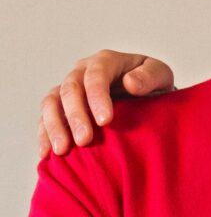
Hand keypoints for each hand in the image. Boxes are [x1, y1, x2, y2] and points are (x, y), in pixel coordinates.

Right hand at [39, 49, 174, 157]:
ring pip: (52, 103)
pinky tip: (46, 154)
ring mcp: (69, 89)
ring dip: (55, 126)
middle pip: (71, 89)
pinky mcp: (61, 107)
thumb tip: (130, 83)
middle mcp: (82, 72)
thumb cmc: (153, 84)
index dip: (97, 97)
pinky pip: (46, 118)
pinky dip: (44, 135)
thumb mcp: (161, 75)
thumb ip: (149, 76)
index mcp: (106, 61)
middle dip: (76, 116)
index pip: (96, 75)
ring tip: (62, 150)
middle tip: (85, 140)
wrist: (147, 96)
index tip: (105, 121)